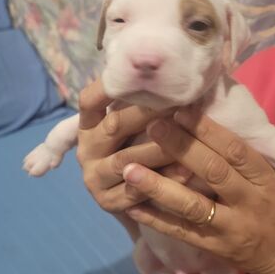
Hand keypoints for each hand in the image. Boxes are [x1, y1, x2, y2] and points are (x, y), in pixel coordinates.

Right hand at [77, 78, 179, 213]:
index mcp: (88, 126)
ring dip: (157, 148)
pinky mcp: (107, 202)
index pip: (89, 101)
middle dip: (146, 113)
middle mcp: (87, 150)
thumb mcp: (130, 126)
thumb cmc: (136, 149)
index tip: (132, 74)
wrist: (129, 196)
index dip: (106, 88)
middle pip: (113, 125)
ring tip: (185, 139)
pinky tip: (187, 171)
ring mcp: (95, 177)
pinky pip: (137, 191)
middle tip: (175, 102)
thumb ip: (136, 104)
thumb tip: (162, 72)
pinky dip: (164, 180)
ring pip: (126, 160)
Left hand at [122, 109, 274, 273]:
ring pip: (192, 205)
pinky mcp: (210, 248)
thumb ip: (237, 155)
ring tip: (130, 169)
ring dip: (158, 186)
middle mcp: (248, 202)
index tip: (179, 111)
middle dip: (181, 147)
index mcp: (263, 178)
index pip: (235, 150)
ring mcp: (228, 228)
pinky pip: (179, 232)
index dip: (207, 130)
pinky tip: (130, 204)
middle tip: (152, 127)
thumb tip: (198, 120)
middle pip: (213, 172)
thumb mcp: (265, 177)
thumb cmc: (270, 205)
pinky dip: (154, 218)